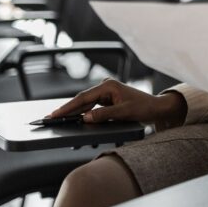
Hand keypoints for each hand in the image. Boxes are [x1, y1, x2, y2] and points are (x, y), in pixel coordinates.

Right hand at [47, 78, 185, 125]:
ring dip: (75, 113)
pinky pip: (92, 107)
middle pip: (82, 100)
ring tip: (60, 121)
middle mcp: (105, 87)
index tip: (56, 114)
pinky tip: (76, 120)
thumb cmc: (143, 107)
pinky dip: (84, 114)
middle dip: (68, 110)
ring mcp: (106, 93)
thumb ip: (104, 115)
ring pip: (85, 104)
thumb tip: (86, 118)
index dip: (68, 107)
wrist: (155, 108)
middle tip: (52, 118)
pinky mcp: (107, 100)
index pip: (83, 98)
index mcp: (108, 86)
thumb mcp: (124, 112)